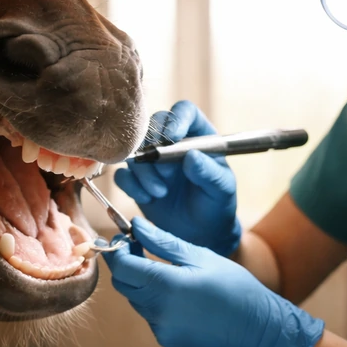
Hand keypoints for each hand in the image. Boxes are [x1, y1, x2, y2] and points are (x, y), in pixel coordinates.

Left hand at [103, 218, 323, 346]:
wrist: (257, 327)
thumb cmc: (233, 285)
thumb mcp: (200, 256)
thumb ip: (163, 241)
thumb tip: (136, 225)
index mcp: (166, 285)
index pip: (122, 267)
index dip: (117, 250)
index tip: (124, 237)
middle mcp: (158, 310)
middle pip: (123, 284)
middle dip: (126, 265)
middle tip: (139, 247)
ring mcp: (161, 328)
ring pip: (135, 299)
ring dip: (141, 283)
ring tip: (163, 270)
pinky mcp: (166, 339)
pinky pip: (149, 315)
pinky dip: (154, 301)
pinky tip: (177, 295)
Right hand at [114, 100, 240, 256]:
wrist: (201, 235)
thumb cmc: (217, 206)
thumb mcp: (222, 190)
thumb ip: (210, 173)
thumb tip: (192, 156)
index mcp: (198, 136)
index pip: (184, 112)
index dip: (175, 120)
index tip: (172, 138)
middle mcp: (172, 143)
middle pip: (152, 126)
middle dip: (154, 148)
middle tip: (166, 174)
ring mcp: (152, 161)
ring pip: (135, 151)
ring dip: (144, 172)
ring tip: (160, 193)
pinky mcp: (137, 181)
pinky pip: (123, 175)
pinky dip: (132, 186)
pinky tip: (147, 199)